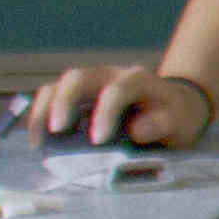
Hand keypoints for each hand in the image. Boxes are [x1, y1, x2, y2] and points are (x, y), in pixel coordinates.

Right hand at [22, 62, 213, 149]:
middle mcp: (110, 75)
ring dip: (43, 111)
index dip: (105, 113)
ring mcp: (89, 84)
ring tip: (38, 142)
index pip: (118, 90)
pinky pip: (50, 99)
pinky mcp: (75, 96)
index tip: (98, 140)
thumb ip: (162, 124)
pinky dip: (39, 117)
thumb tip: (137, 129)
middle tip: (56, 132)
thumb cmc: (174, 117)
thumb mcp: (180, 122)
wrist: (172, 107)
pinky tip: (38, 140)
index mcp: (139, 80)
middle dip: (63, 103)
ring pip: (57, 86)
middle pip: (78, 78)